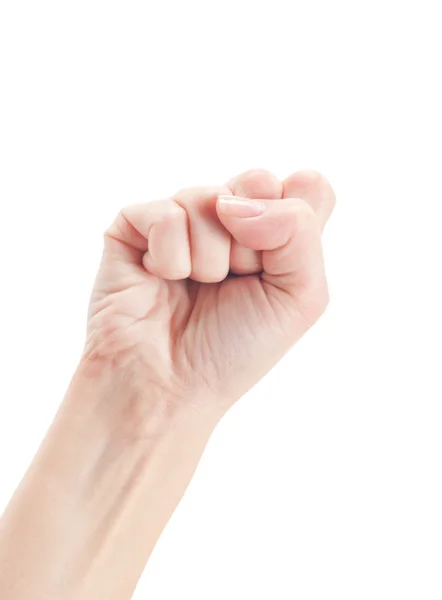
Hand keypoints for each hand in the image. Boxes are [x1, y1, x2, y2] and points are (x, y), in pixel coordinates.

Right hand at [85, 169, 334, 412]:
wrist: (168, 387)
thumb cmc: (234, 349)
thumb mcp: (300, 297)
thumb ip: (299, 231)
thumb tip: (236, 202)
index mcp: (272, 234)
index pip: (307, 185)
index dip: (295, 220)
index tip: (274, 265)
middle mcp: (229, 219)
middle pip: (260, 181)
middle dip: (252, 242)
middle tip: (235, 278)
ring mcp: (183, 219)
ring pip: (210, 197)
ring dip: (210, 259)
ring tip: (196, 286)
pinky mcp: (136, 225)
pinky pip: (165, 214)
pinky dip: (170, 259)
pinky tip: (162, 280)